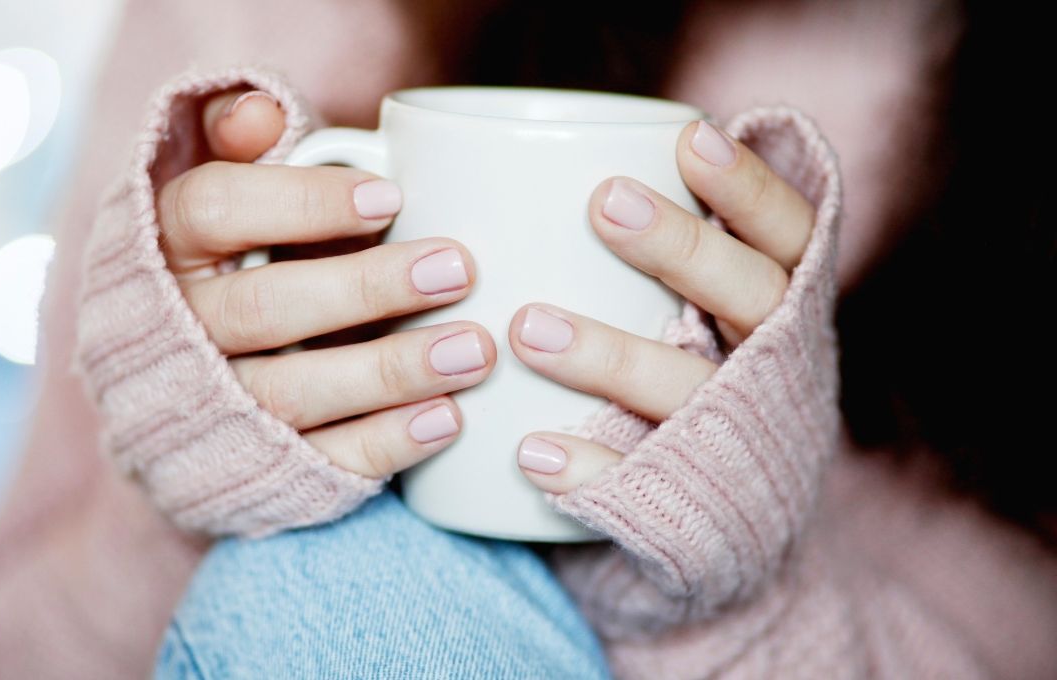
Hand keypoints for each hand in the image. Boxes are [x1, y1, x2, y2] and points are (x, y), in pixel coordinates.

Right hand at [157, 88, 496, 479]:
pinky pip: (317, 463)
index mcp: (165, 246)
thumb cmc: (240, 258)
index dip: (302, 203)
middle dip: (363, 291)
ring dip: (388, 373)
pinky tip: (447, 419)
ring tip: (473, 350)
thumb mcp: (230, 189)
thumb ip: (239, 138)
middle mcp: (175, 330)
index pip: (214, 210)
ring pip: (290, 394)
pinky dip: (384, 444)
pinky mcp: (251, 470)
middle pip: (260, 308)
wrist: (188, 388)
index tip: (392, 198)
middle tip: (457, 269)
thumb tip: (260, 110)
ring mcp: (210, 408)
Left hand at [510, 119, 815, 491]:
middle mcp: (776, 365)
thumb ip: (683, 249)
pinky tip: (531, 450)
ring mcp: (738, 437)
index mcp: (788, 304)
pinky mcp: (699, 504)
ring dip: (611, 357)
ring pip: (686, 389)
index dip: (749, 189)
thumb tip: (597, 155)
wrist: (739, 518)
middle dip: (682, 250)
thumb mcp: (717, 309)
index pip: (789, 235)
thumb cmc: (703, 371)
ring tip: (527, 327)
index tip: (688, 140)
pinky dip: (590, 469)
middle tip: (606, 205)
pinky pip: (644, 483)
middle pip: (749, 299)